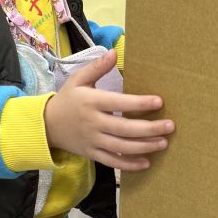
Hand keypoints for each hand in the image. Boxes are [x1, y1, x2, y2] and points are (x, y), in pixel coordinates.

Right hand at [43, 49, 173, 171]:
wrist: (47, 125)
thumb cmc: (67, 99)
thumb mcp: (78, 80)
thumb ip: (97, 67)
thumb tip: (114, 52)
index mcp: (92, 101)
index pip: (119, 103)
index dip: (139, 103)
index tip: (159, 102)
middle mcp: (93, 123)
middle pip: (125, 128)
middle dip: (149, 128)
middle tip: (170, 126)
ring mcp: (93, 140)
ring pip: (122, 147)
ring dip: (145, 146)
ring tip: (163, 143)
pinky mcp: (92, 153)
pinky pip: (113, 161)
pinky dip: (129, 165)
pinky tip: (146, 163)